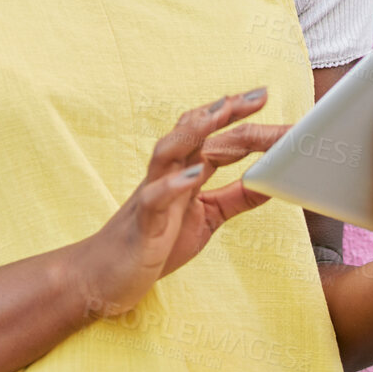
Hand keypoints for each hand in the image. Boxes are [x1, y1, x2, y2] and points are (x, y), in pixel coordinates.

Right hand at [73, 89, 288, 320]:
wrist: (100, 277)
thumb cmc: (152, 244)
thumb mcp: (206, 219)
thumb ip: (236, 198)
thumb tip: (272, 181)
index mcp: (184, 174)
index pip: (212, 135)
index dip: (237, 115)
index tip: (263, 95)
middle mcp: (167, 176)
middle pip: (193, 132)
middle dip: (224, 111)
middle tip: (258, 94)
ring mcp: (151, 194)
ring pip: (168, 152)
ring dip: (194, 131)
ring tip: (220, 113)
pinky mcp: (142, 223)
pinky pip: (154, 198)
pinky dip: (173, 185)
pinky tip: (193, 176)